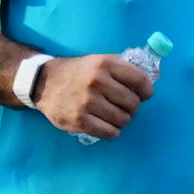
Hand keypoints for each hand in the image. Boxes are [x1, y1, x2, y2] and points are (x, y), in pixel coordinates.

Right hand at [30, 52, 150, 140]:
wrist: (41, 82)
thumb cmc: (77, 72)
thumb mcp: (98, 61)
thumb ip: (122, 68)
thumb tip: (152, 79)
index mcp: (104, 64)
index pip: (141, 81)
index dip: (146, 91)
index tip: (143, 95)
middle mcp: (96, 81)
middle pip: (133, 104)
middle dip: (131, 108)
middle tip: (121, 107)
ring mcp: (87, 102)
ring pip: (123, 120)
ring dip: (121, 120)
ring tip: (111, 116)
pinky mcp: (78, 120)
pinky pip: (109, 132)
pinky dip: (111, 131)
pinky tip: (104, 125)